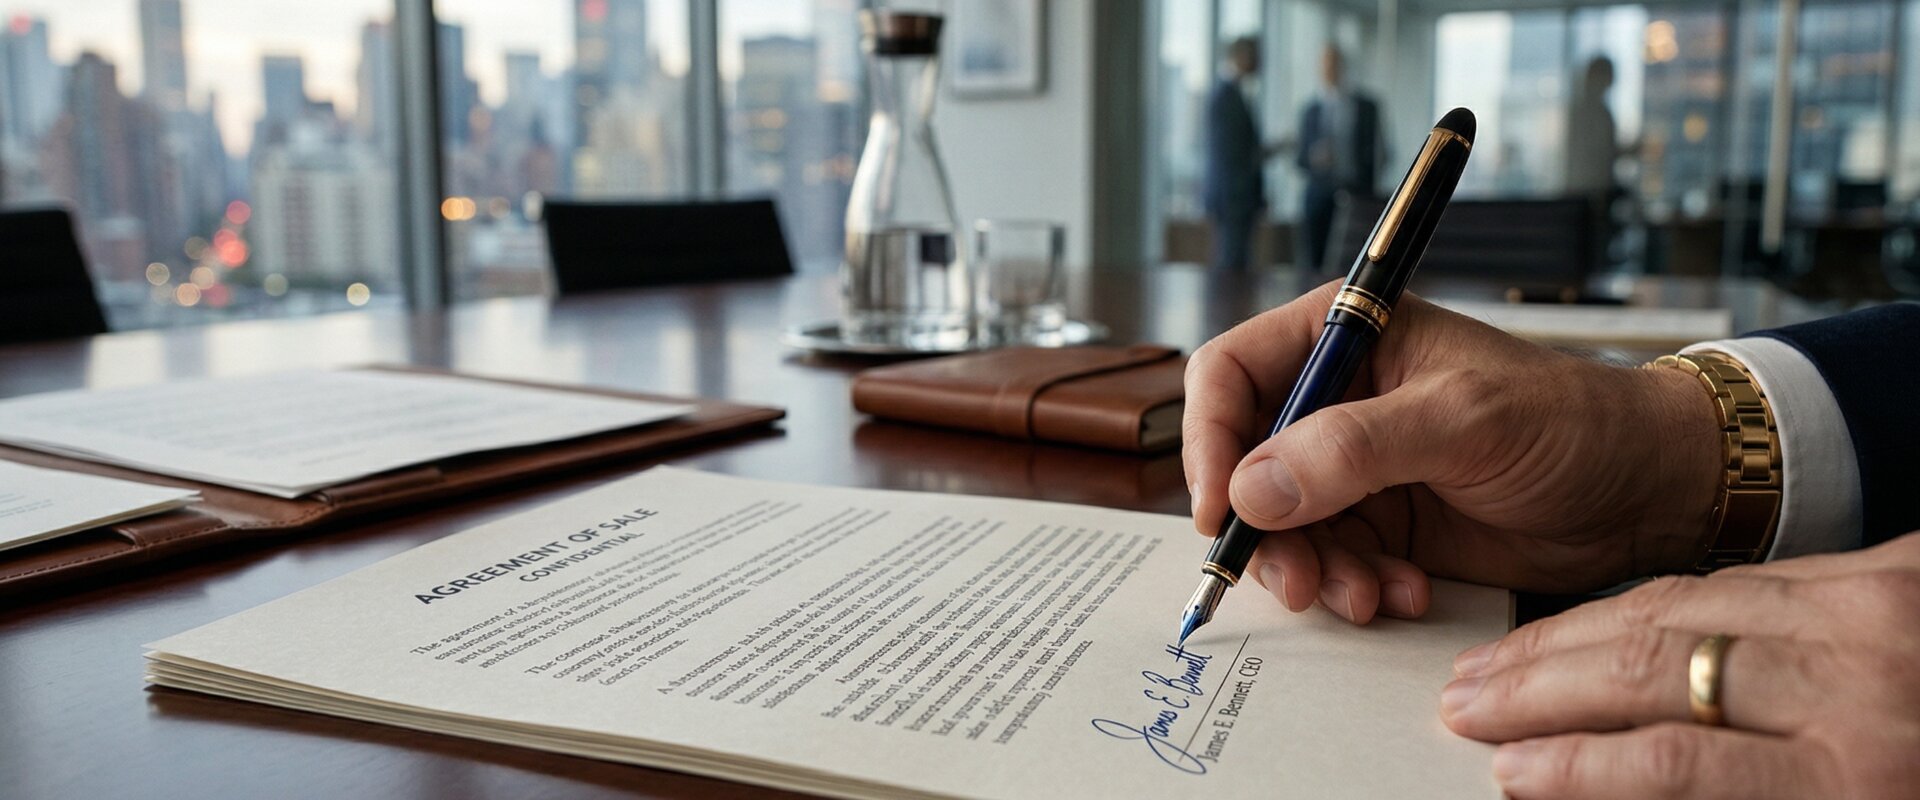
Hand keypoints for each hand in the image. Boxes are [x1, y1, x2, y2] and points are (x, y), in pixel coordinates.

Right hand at [1182, 282, 1721, 622]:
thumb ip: (1353, 450)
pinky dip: (1352, 587)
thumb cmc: (1570, 422)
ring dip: (1311, 569)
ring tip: (1362, 597)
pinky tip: (1403, 593)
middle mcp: (1336, 399)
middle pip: (1242, 462)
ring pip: (1279, 524)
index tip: (1219, 508)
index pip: (1230, 375)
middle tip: (1296, 579)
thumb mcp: (1461, 422)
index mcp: (1344, 336)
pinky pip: (1329, 562)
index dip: (1209, 440)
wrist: (1649, 492)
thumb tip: (1250, 489)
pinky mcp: (1383, 525)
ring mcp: (1355, 467)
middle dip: (1261, 528)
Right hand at [1440, 533, 1919, 798]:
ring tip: (1501, 659)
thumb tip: (1615, 792)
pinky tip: (1593, 617)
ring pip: (1682, 604)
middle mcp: (1867, 682)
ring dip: (1573, 631)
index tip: (1506, 773)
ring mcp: (1878, 611)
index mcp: (1867, 779)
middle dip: (1543, 685)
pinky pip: (1741, 575)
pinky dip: (1650, 596)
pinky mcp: (1892, 569)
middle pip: (1658, 668)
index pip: (1676, 766)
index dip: (1575, 769)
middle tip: (1466, 703)